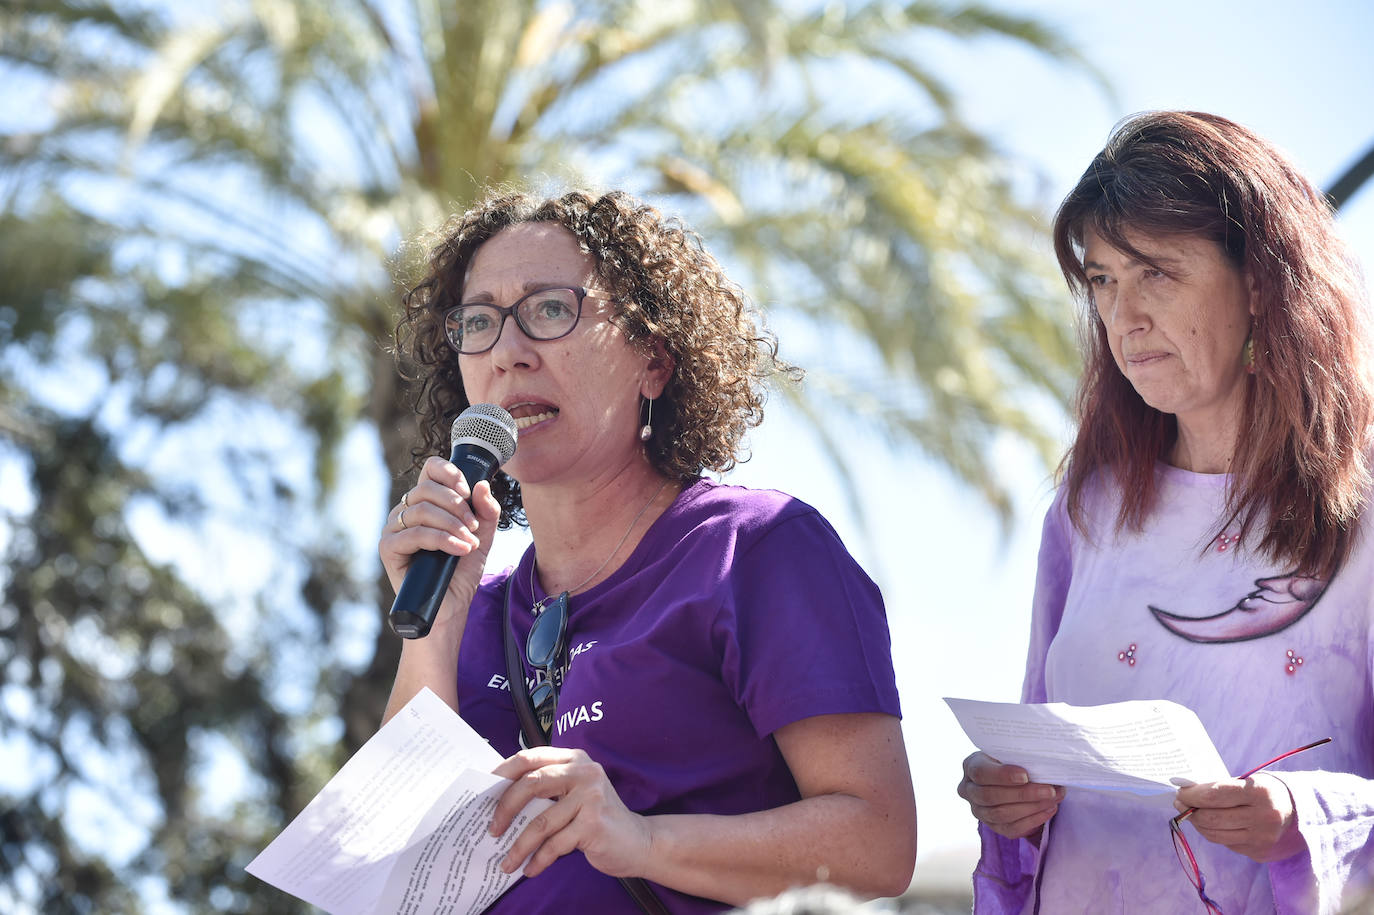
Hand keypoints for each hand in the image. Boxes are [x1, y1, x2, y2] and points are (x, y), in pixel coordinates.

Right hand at [378, 456, 501, 624]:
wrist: (452, 605)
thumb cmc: (463, 569)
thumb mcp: (482, 535)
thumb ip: (486, 510)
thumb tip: (482, 484)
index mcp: (425, 501)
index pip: (430, 470)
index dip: (449, 473)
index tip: (468, 490)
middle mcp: (405, 511)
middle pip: (426, 489)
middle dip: (456, 505)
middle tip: (474, 526)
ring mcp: (394, 529)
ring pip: (421, 510)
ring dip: (452, 524)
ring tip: (469, 542)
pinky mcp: (388, 548)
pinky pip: (414, 534)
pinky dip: (441, 539)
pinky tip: (459, 549)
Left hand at [490, 747, 651, 879]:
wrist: (638, 841)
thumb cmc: (597, 818)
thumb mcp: (574, 794)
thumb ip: (547, 789)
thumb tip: (498, 799)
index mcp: (574, 759)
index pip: (530, 757)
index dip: (503, 773)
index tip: (483, 792)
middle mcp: (584, 772)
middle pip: (531, 784)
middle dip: (505, 808)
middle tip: (491, 829)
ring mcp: (592, 797)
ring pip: (541, 822)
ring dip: (518, 846)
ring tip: (507, 863)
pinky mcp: (594, 824)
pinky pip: (555, 844)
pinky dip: (538, 860)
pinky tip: (530, 869)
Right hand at [957, 751, 1063, 840]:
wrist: (1011, 779)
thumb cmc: (1012, 762)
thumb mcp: (1010, 754)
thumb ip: (1019, 759)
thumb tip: (1045, 767)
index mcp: (970, 767)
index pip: (980, 773)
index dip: (1002, 775)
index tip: (1025, 775)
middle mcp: (969, 791)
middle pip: (991, 796)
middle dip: (1023, 794)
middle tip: (1050, 790)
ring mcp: (979, 811)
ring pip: (1002, 814)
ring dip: (1032, 807)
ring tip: (1053, 799)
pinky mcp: (993, 826)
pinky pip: (1011, 828)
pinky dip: (1033, 820)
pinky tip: (1049, 810)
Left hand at [1173, 773, 1304, 862]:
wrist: (1299, 813)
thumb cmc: (1265, 791)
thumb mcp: (1248, 780)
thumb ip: (1219, 786)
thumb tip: (1185, 790)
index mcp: (1260, 793)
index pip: (1214, 796)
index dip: (1192, 795)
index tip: (1180, 791)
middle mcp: (1264, 818)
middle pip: (1212, 818)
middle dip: (1189, 810)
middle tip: (1180, 802)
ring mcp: (1262, 839)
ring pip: (1215, 835)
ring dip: (1197, 823)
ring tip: (1191, 813)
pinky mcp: (1259, 853)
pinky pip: (1226, 844)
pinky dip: (1214, 833)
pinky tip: (1213, 823)